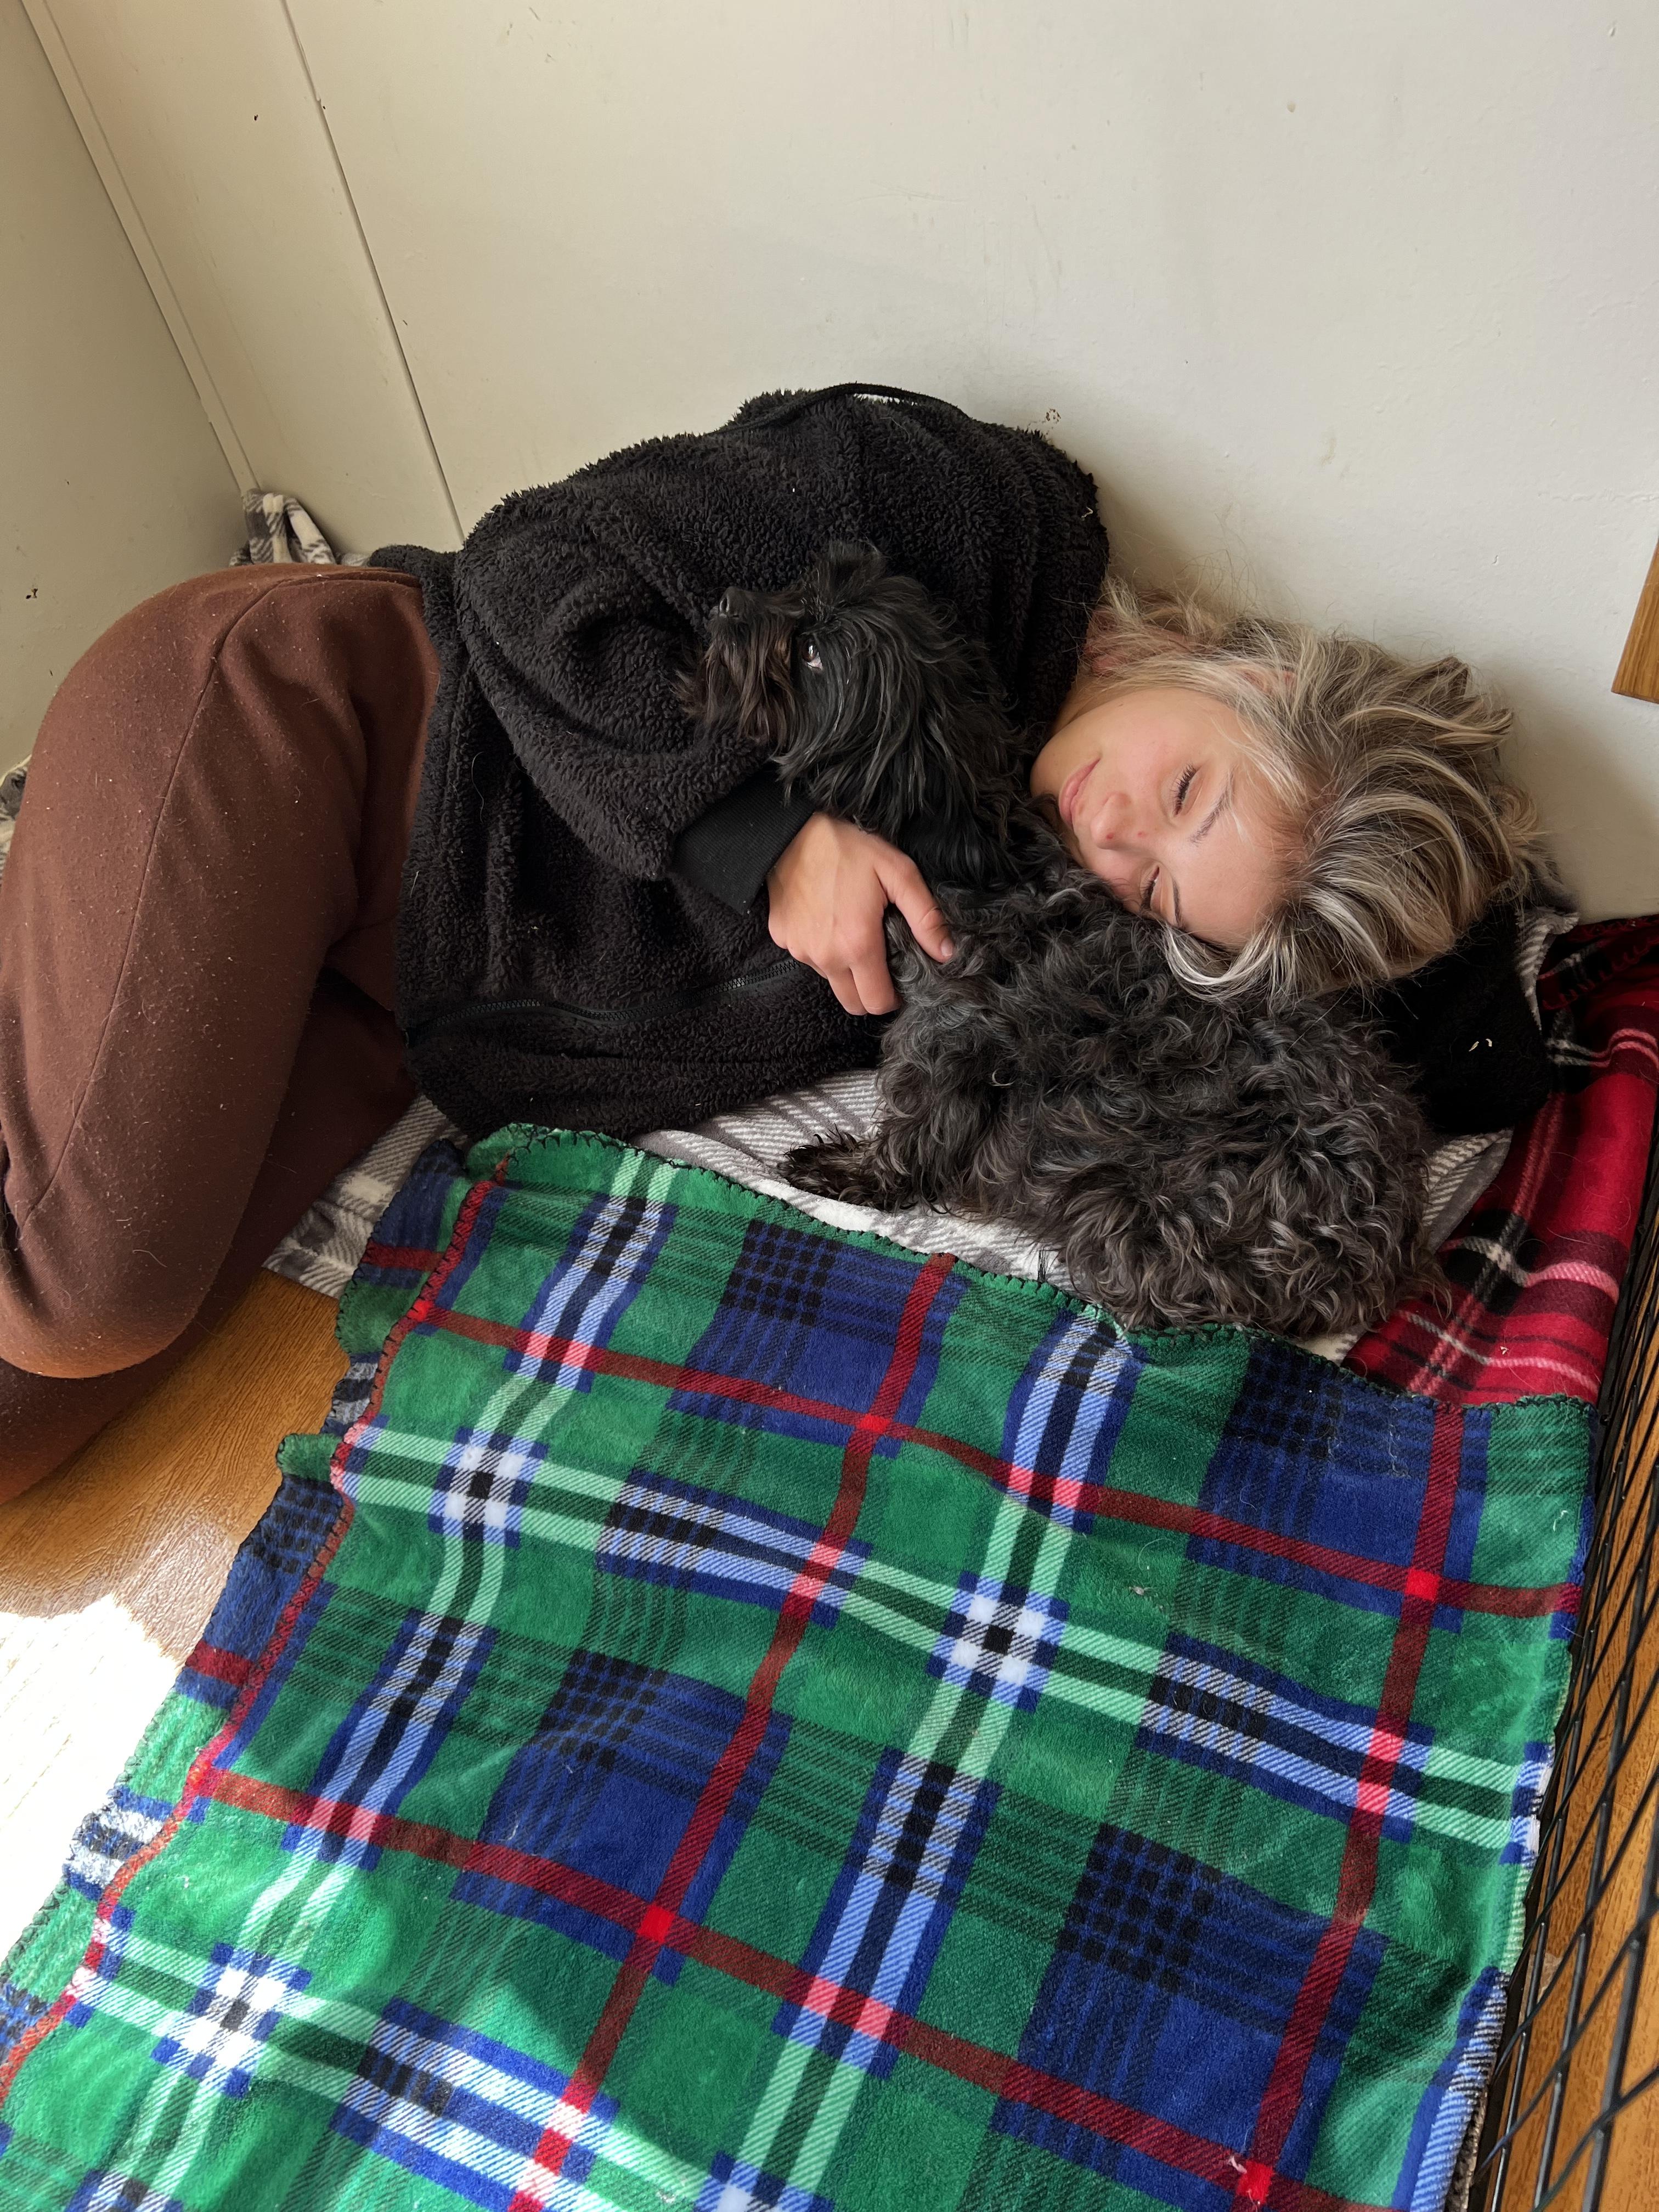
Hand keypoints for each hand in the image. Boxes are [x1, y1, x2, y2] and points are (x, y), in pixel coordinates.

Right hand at [765, 813, 953, 1015]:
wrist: (792, 831)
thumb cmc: (848, 848)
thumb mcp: (898, 873)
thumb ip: (925, 917)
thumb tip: (946, 953)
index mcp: (857, 945)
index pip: (876, 1003)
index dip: (892, 998)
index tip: (898, 981)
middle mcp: (826, 956)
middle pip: (852, 1003)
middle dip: (869, 992)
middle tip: (879, 964)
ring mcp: (801, 950)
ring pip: (830, 980)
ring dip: (845, 969)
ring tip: (852, 931)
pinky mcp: (783, 940)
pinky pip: (808, 958)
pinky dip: (821, 949)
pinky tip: (827, 919)